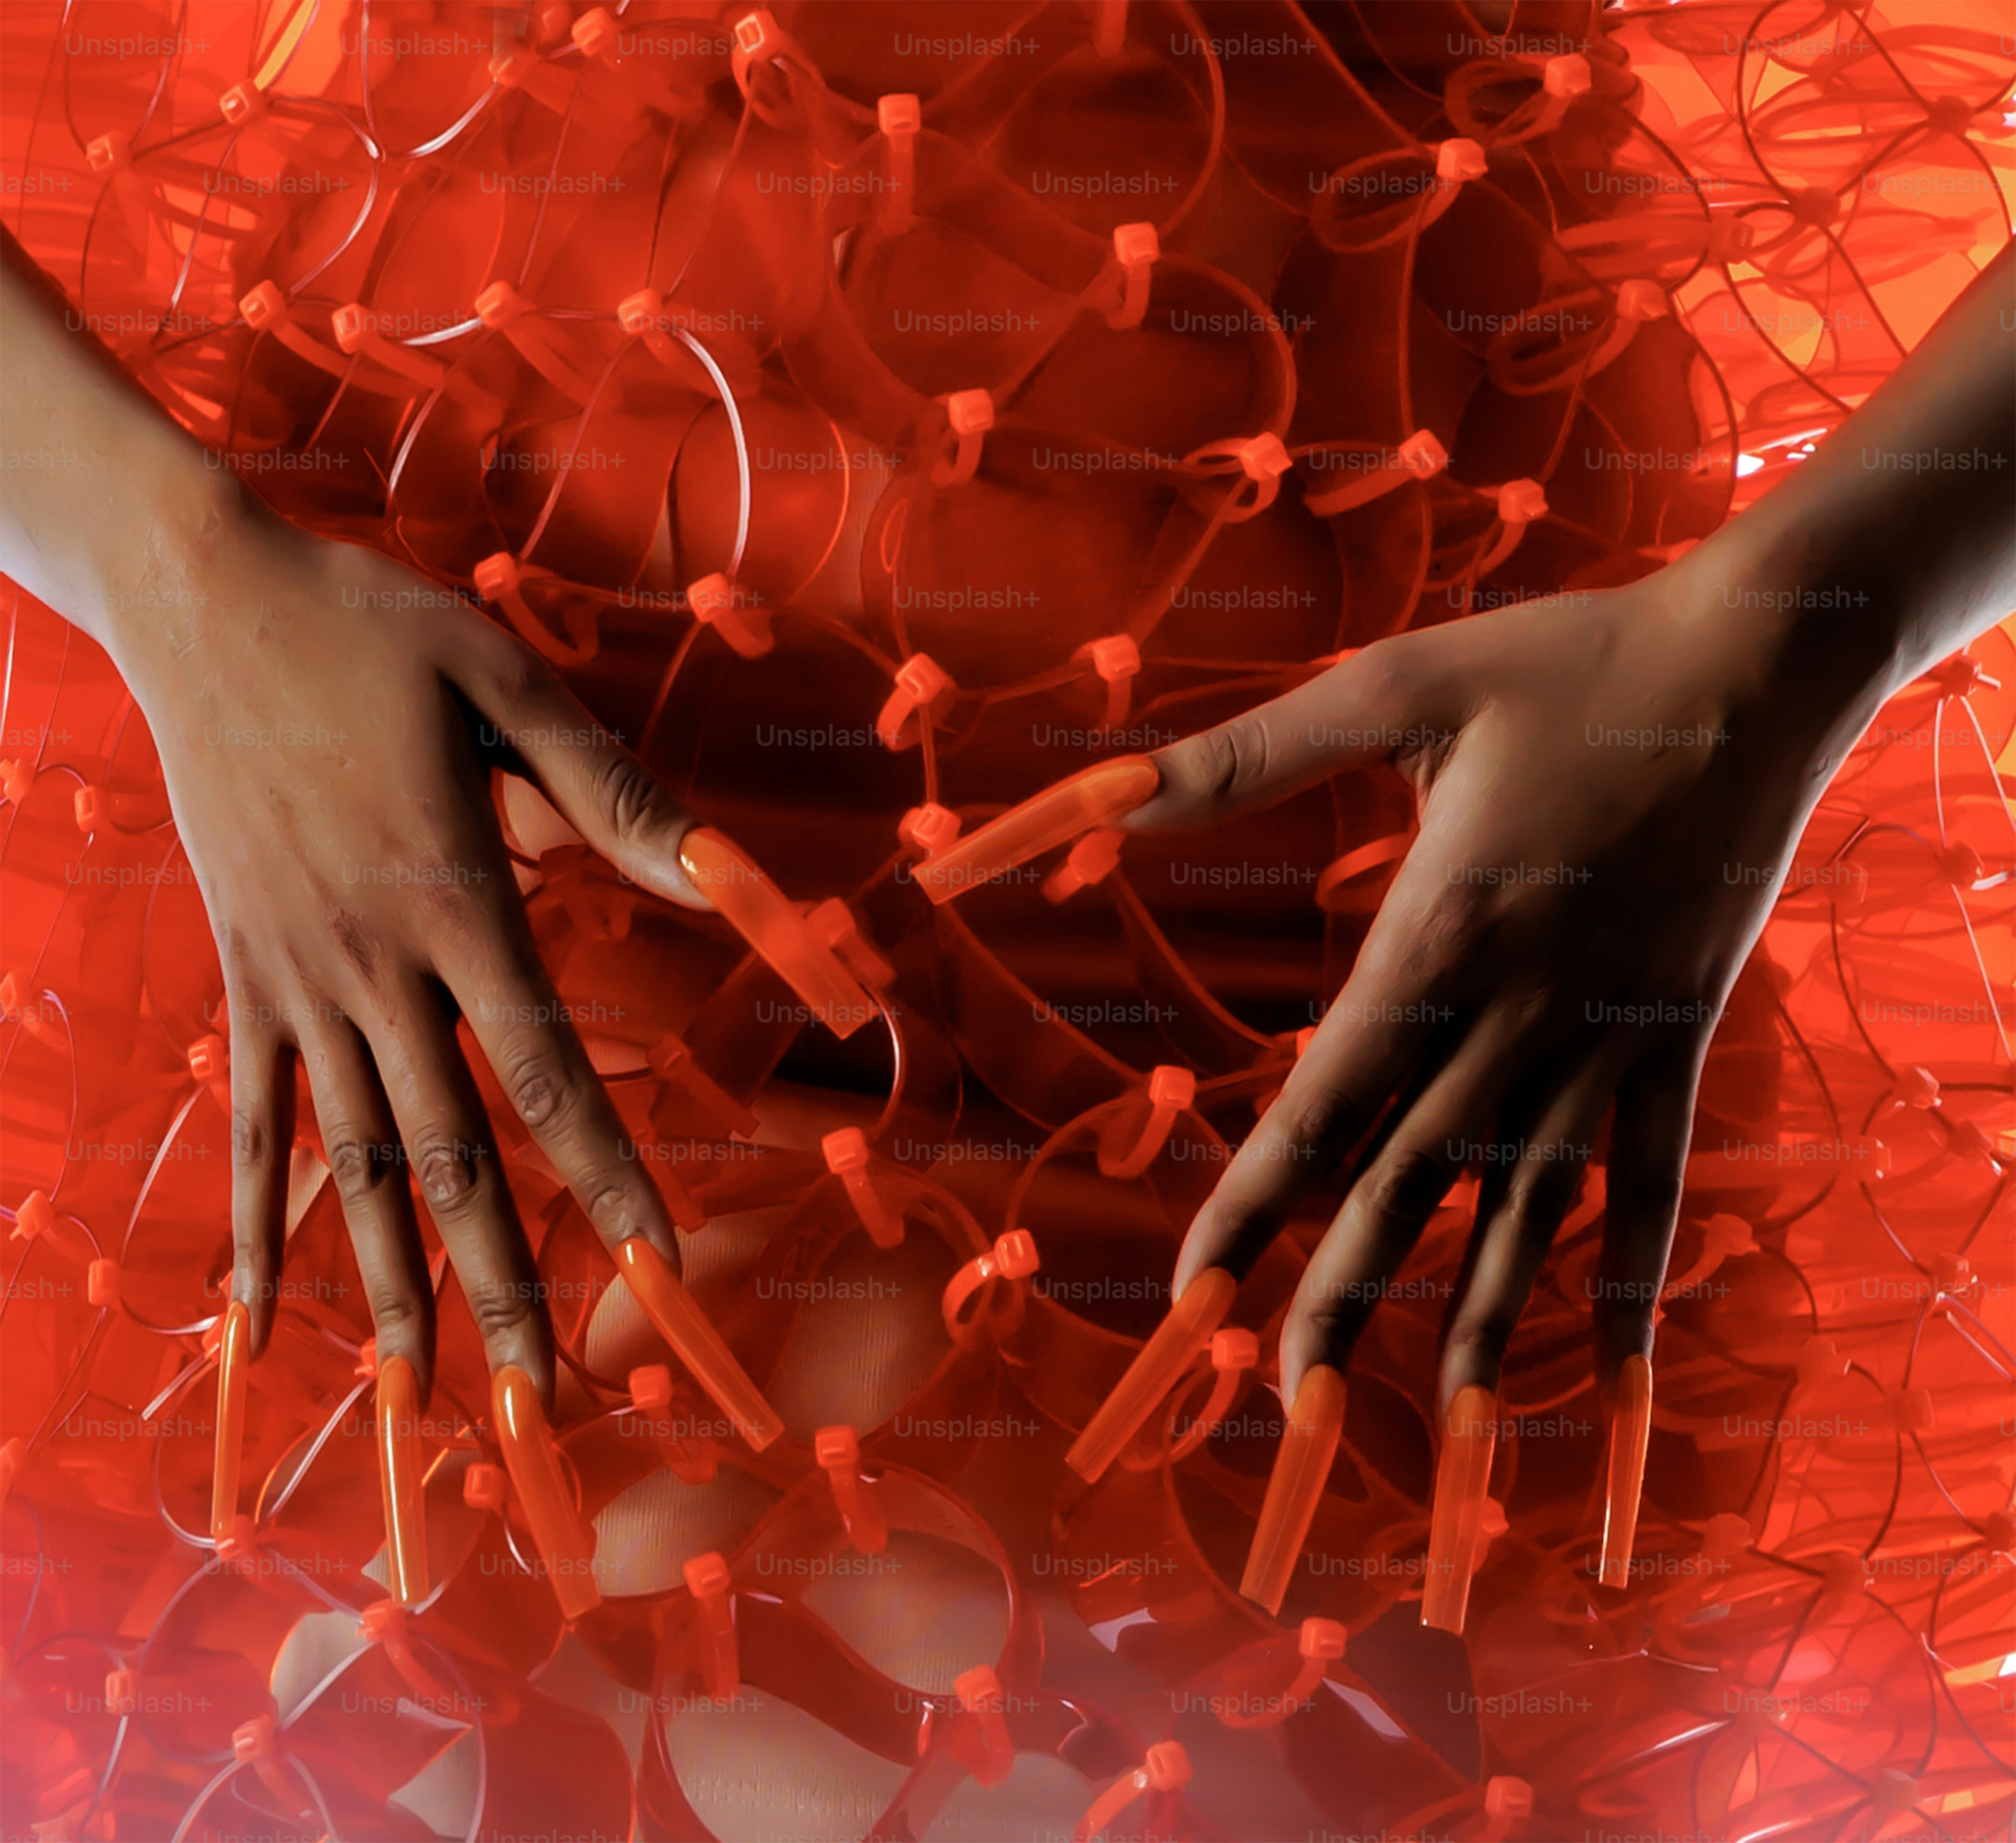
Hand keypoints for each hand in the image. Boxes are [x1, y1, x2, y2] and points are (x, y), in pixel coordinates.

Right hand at [111, 494, 707, 1403]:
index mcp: (456, 902)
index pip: (549, 1072)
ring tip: (416, 1396)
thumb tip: (721, 871)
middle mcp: (373, 964)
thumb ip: (614, 795)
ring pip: (354, 1165)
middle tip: (539, 1396)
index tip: (653, 1262)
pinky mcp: (245, 974)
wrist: (211, 602)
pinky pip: (254, 1122)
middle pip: (450, 1154)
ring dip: (389, 1286)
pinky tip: (255, 1316)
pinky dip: (255, 1223)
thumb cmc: (371, 635)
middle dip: (504, 1280)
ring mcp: (296, 980)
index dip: (604, 1176)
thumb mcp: (509, 687)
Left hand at [1125, 546, 1873, 1419]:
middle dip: (1342, 1297)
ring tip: (1441, 1425)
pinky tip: (1616, 1360)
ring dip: (1480, 1319)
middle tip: (1287, 1403)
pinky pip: (1658, 1176)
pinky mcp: (1686, 1033)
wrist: (1757, 663)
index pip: (1322, 1103)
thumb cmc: (1569, 664)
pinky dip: (1636, 1270)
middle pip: (1412, 1184)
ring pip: (1530, 1208)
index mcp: (1440, 933)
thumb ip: (1251, 751)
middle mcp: (1521, 1010)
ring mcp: (1612, 1033)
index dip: (1253, 1206)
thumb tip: (1113, 791)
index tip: (1197, 1291)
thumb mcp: (1399, 685)